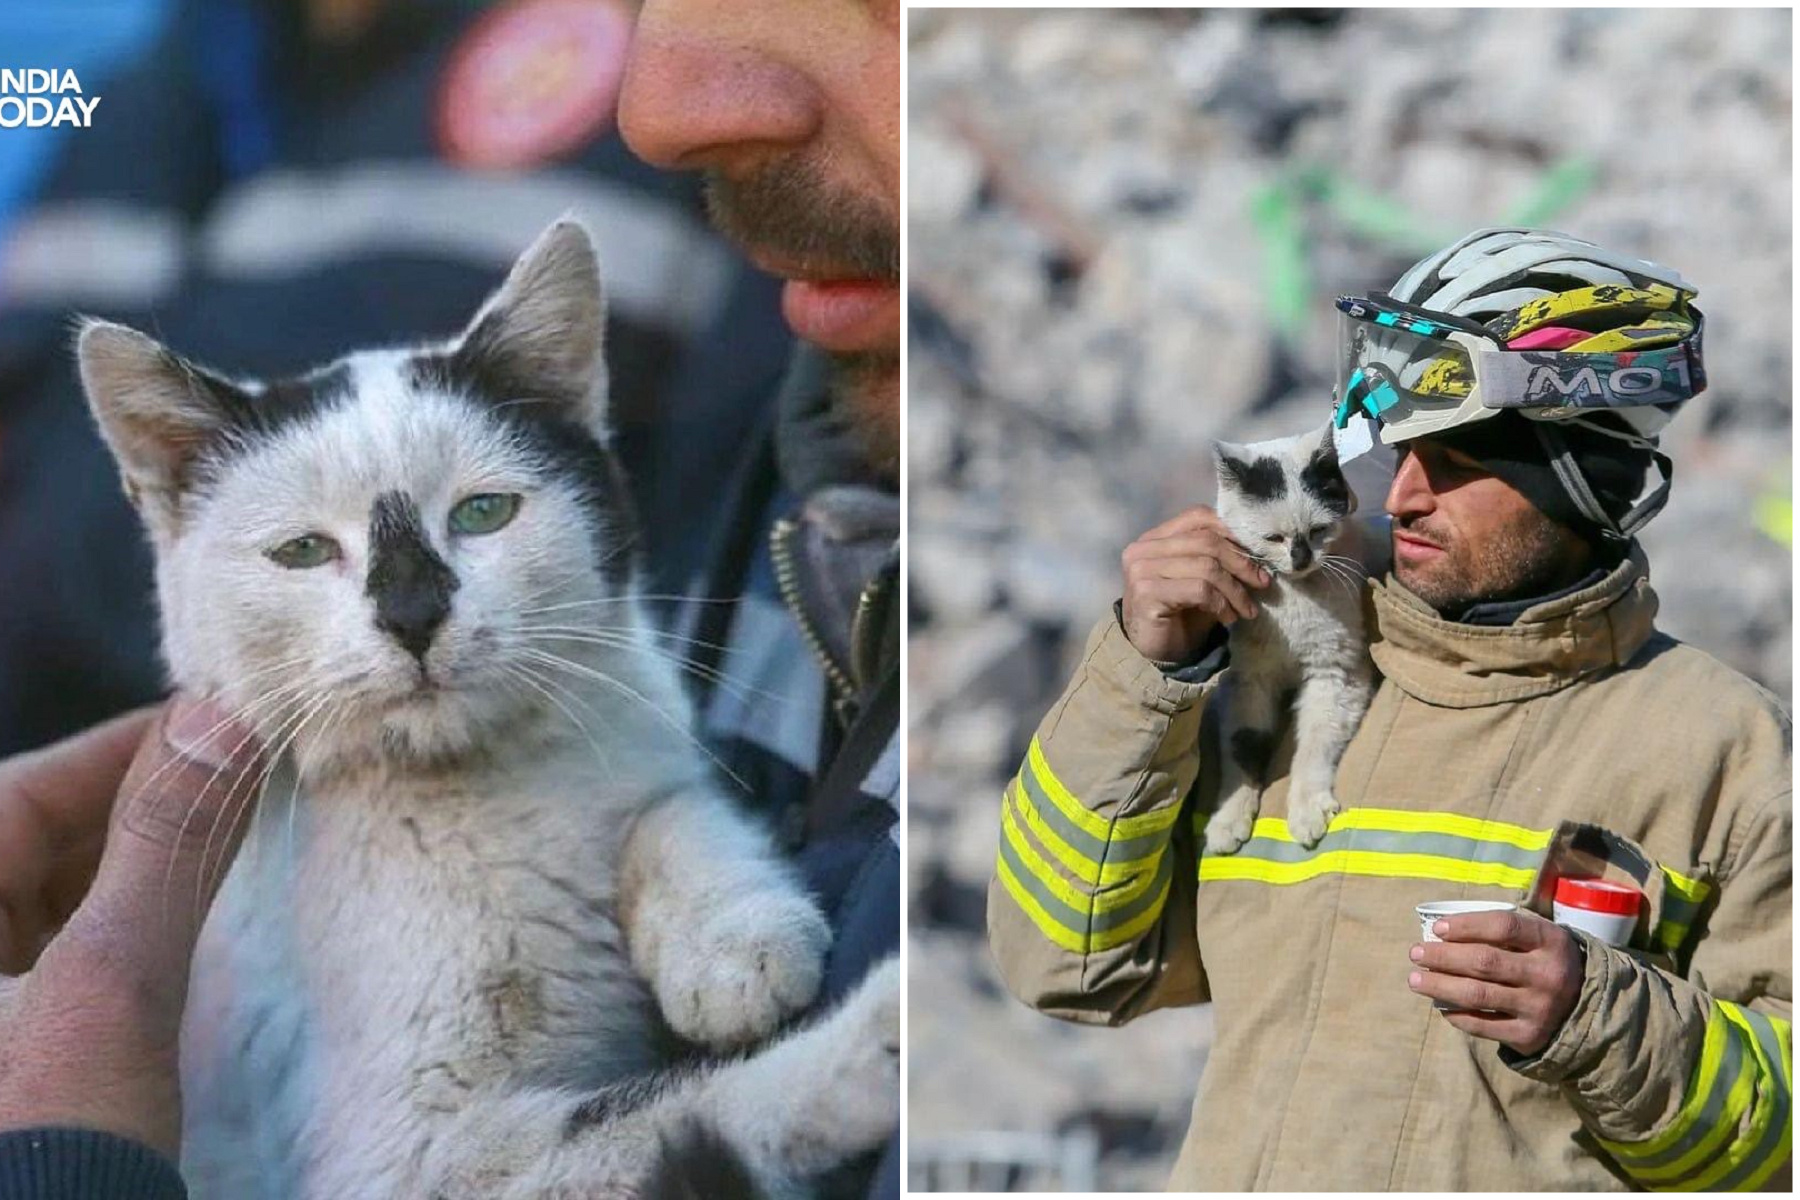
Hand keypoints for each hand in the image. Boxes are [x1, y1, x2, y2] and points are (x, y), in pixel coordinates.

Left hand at [0, 697, 263, 1157]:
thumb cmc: (44, 1139)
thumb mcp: (111, 983)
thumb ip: (166, 842)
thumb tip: (224, 715)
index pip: (24, 791)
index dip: (130, 750)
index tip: (226, 725)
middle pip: (40, 842)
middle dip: (146, 810)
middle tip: (252, 786)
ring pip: (56, 899)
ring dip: (144, 870)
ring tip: (237, 848)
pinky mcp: (7, 1051)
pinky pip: (61, 960)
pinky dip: (127, 931)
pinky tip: (192, 926)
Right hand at [1120, 505, 1270, 661]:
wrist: (1156, 652)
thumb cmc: (1181, 613)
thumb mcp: (1201, 577)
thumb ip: (1217, 556)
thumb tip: (1259, 546)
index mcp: (1155, 537)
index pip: (1198, 516)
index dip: (1232, 531)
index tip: (1258, 554)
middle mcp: (1142, 549)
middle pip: (1206, 541)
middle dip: (1241, 563)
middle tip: (1262, 583)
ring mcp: (1141, 571)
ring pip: (1206, 567)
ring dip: (1235, 590)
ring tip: (1247, 608)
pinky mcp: (1146, 594)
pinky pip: (1199, 590)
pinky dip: (1221, 604)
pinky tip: (1228, 618)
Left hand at [1409, 908, 1585, 1055]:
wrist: (1585, 1006)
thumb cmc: (1544, 961)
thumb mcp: (1537, 938)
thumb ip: (1501, 932)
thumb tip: (1442, 932)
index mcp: (1551, 942)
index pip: (1504, 926)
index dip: (1466, 925)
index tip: (1437, 928)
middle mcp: (1548, 975)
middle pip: (1484, 962)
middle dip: (1443, 956)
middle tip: (1415, 953)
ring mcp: (1539, 1008)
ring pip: (1477, 994)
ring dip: (1439, 985)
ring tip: (1415, 979)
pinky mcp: (1529, 1036)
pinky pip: (1483, 1025)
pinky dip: (1456, 1014)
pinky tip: (1440, 1005)